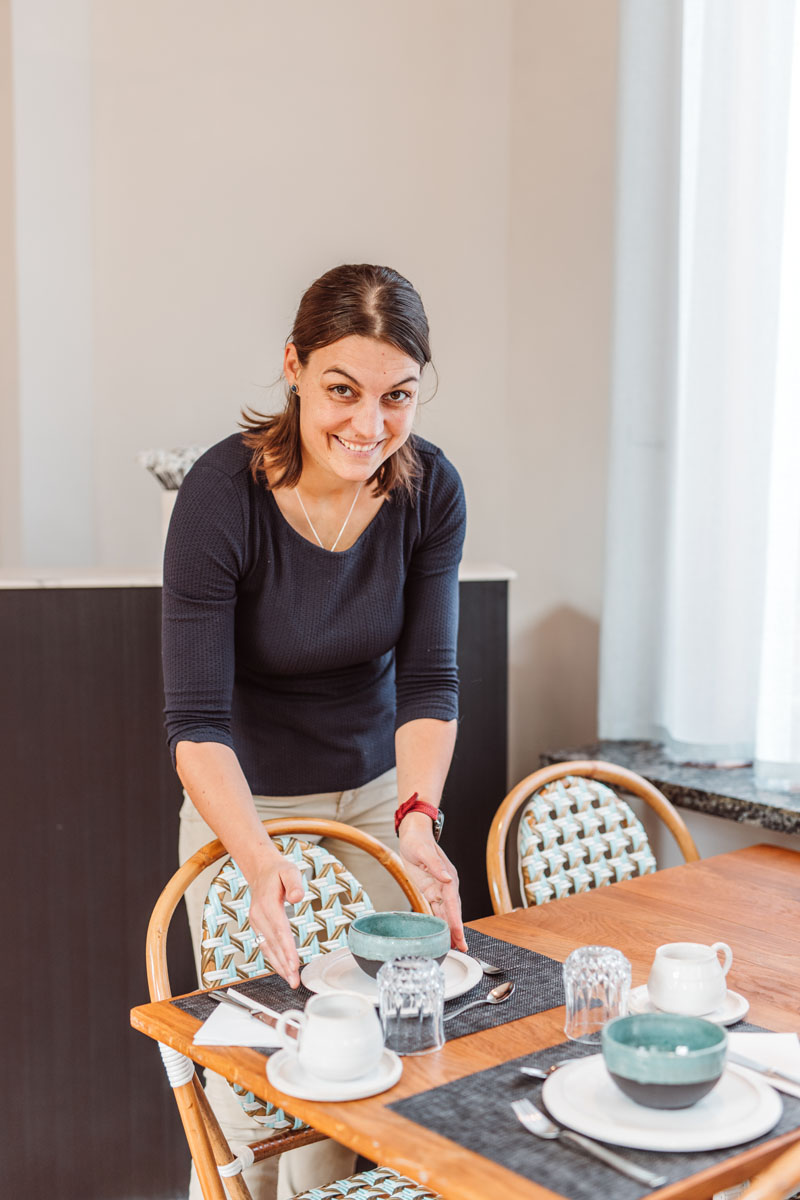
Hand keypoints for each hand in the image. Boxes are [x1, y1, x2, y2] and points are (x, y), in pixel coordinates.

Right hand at [247, 851, 305, 987]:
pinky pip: (265, 945)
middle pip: (273, 943)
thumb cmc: (278, 872)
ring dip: (279, 965)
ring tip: (291, 980)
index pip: (279, 930)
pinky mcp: (258, 926)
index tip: (294, 963)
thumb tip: (297, 897)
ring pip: (267, 948)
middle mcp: (259, 916)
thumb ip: (294, 884)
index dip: (287, 948)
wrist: (261, 871)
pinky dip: (274, 959)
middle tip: (294, 980)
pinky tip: (283, 969)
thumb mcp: (290, 871)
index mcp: (267, 904)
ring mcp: (256, 922)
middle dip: (284, 964)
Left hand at [398, 814, 466, 951]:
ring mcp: (439, 889)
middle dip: (457, 930)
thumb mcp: (424, 851)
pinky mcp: (431, 891)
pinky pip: (437, 910)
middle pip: (453, 912)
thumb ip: (436, 866)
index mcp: (448, 877)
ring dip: (451, 930)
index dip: (456, 920)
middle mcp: (446, 885)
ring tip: (456, 947)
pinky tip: (443, 935)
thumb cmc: (418, 841)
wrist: (413, 835)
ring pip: (447, 914)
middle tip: (462, 948)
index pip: (453, 903)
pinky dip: (441, 923)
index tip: (458, 934)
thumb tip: (447, 879)